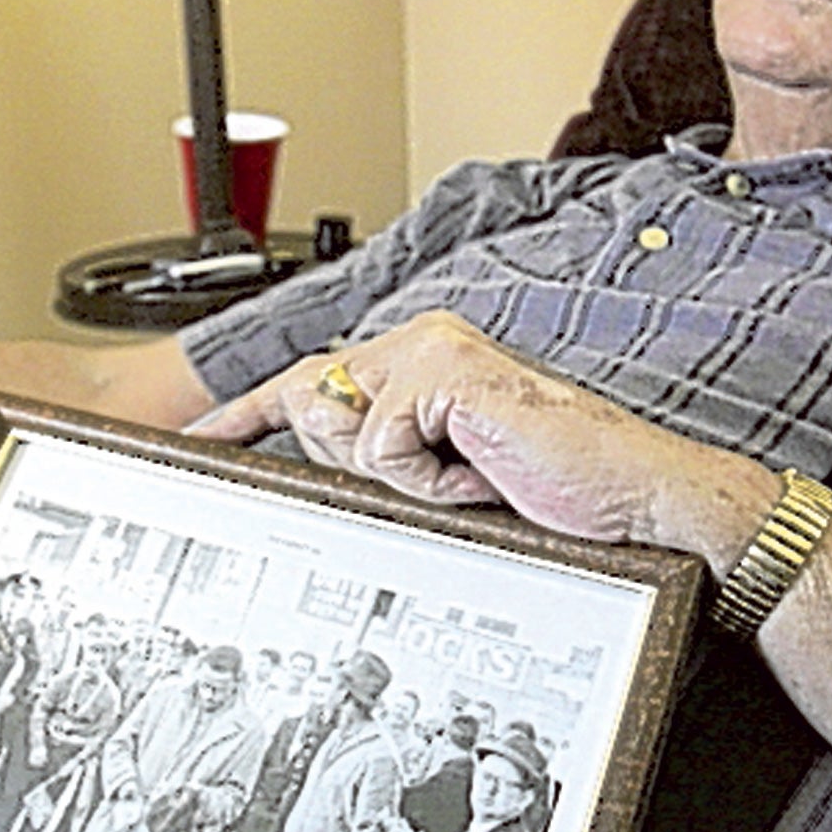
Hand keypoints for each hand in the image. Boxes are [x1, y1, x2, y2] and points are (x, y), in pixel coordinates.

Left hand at [187, 311, 771, 560]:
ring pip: (344, 430)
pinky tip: (481, 474)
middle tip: (444, 481)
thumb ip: (380, 453)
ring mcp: (430, 346)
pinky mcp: (443, 369)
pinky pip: (382, 448)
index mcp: (421, 356)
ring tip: (474, 477)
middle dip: (353, 462)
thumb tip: (312, 433)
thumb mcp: (444, 477)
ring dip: (404, 477)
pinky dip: (427, 482)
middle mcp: (420, 338)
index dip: (249, 413)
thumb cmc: (554, 487)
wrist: (632, 493)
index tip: (200, 442)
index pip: (315, 380)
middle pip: (314, 404)